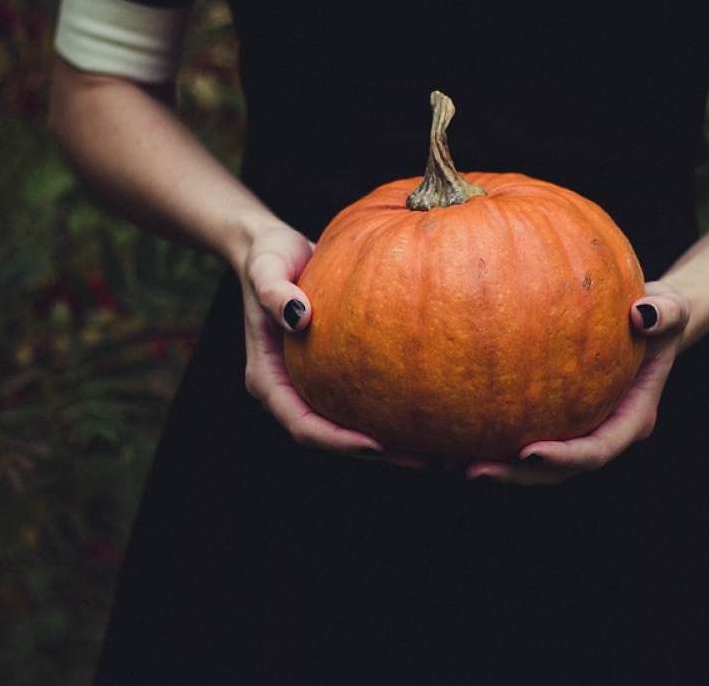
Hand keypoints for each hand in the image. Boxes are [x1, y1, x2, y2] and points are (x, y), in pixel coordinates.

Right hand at [239, 222, 425, 468]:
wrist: (276, 248)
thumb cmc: (268, 257)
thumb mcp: (266, 269)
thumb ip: (274, 292)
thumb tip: (300, 317)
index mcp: (269, 380)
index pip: (303, 425)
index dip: (338, 441)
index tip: (376, 445)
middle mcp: (292, 390)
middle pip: (333, 438)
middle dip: (377, 454)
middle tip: (426, 460)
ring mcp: (315, 384)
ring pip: (353, 426)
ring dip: (394, 443)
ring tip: (442, 449)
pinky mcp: (338, 372)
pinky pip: (367, 399)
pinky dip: (396, 410)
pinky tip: (436, 409)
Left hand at [464, 280, 689, 484]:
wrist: (647, 321)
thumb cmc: (658, 313)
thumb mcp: (671, 307)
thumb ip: (664, 313)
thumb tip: (642, 314)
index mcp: (630, 420)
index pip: (596, 450)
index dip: (564, 459)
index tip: (529, 453)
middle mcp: (599, 433)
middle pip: (556, 471)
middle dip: (515, 476)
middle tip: (473, 471)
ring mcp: (574, 429)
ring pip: (531, 463)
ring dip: (492, 465)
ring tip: (444, 463)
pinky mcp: (550, 417)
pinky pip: (515, 431)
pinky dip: (483, 435)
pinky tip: (442, 430)